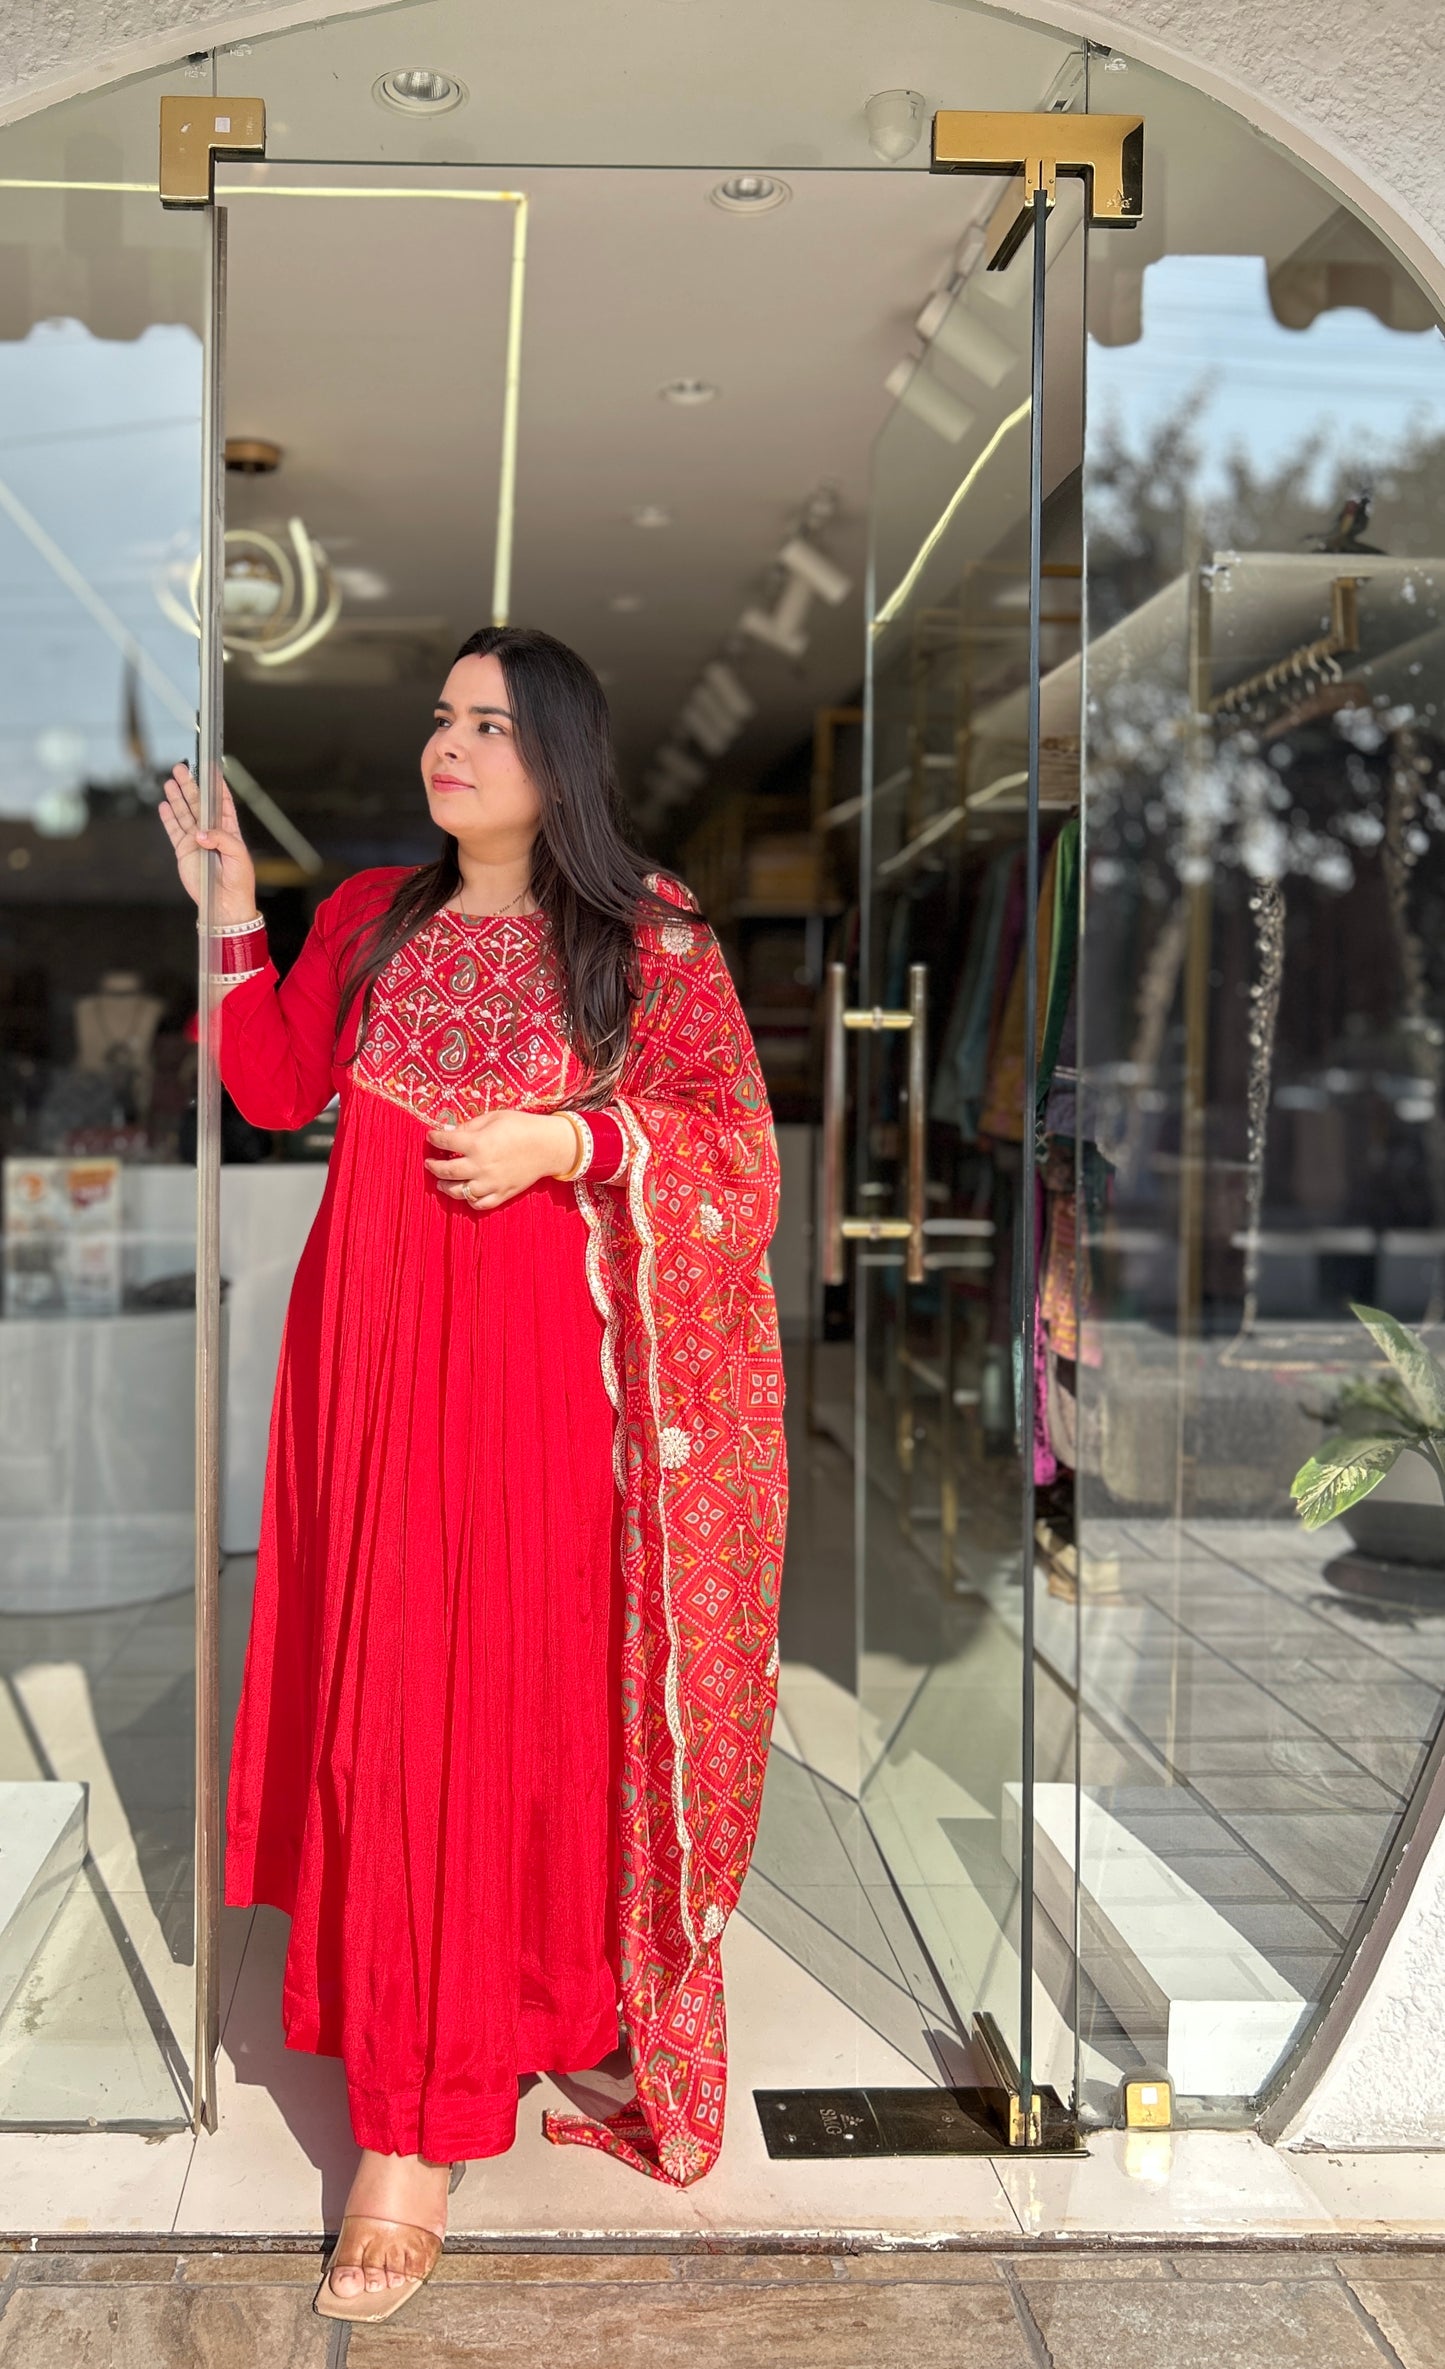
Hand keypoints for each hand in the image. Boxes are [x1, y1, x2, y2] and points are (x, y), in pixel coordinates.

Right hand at [158, 761, 257, 925]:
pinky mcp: (184, 851)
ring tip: (170, 782)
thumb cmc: (239, 882)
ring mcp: (196, 841)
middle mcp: (212, 832)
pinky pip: (174, 830)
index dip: (216, 785)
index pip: (222, 802)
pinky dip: (169, 818)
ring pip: (185, 814)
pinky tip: (164, 805)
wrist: (226, 904)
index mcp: (229, 830)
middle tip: (181, 769)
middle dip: (190, 786)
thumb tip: (200, 833)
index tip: (209, 768)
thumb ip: (222, 839)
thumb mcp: (238, 856)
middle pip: (199, 803)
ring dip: (177, 798)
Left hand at [424, 1110, 577, 1209]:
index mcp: (477, 1144)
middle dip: (433, 1166)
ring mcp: (490, 1183)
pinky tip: (466, 1192)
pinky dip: (469, 1200)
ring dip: (445, 1186)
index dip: (434, 1138)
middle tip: (429, 1162)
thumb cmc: (522, 1126)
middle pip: (446, 1171)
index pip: (445, 1142)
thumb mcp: (493, 1117)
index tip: (431, 1136)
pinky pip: (479, 1204)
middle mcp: (480, 1166)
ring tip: (441, 1182)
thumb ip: (469, 1126)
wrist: (549, 1145)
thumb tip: (448, 1131)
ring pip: (458, 1192)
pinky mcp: (502, 1194)